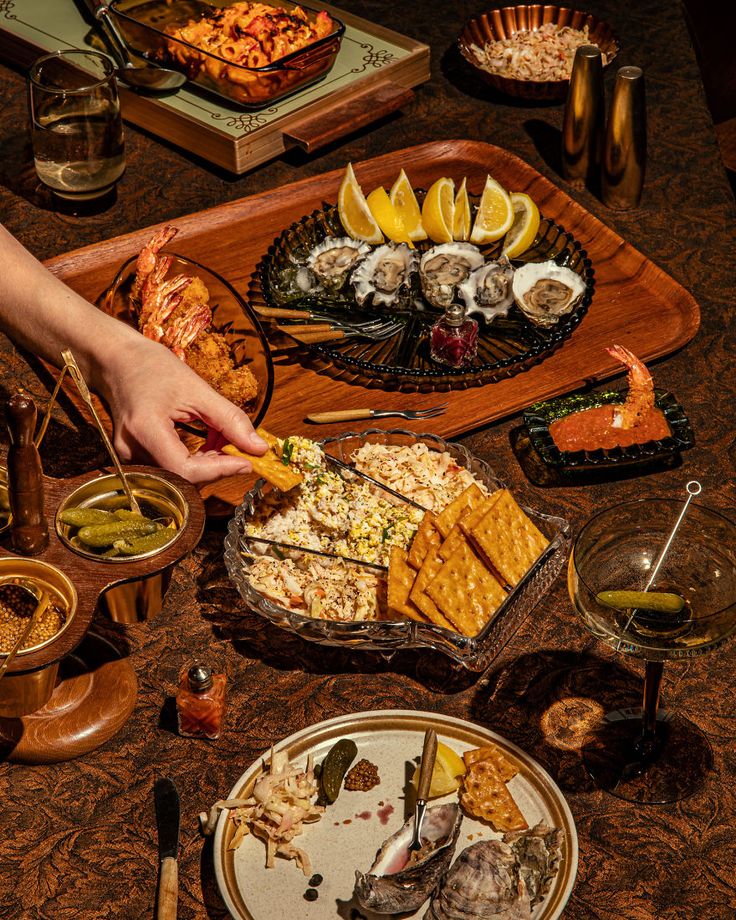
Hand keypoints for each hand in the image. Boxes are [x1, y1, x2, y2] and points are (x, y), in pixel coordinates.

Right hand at [99, 336, 266, 483]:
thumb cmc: (151, 367)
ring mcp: (129, 456)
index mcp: (145, 430)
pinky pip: (171, 467)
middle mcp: (131, 450)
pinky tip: (209, 442)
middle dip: (218, 465)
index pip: (186, 469)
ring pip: (180, 475)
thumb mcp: (197, 388)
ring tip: (224, 439)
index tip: (247, 462)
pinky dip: (195, 459)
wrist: (115, 360)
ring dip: (208, 462)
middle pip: (184, 476)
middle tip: (241, 448)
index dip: (220, 470)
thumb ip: (230, 420)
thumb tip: (258, 448)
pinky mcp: (135, 456)